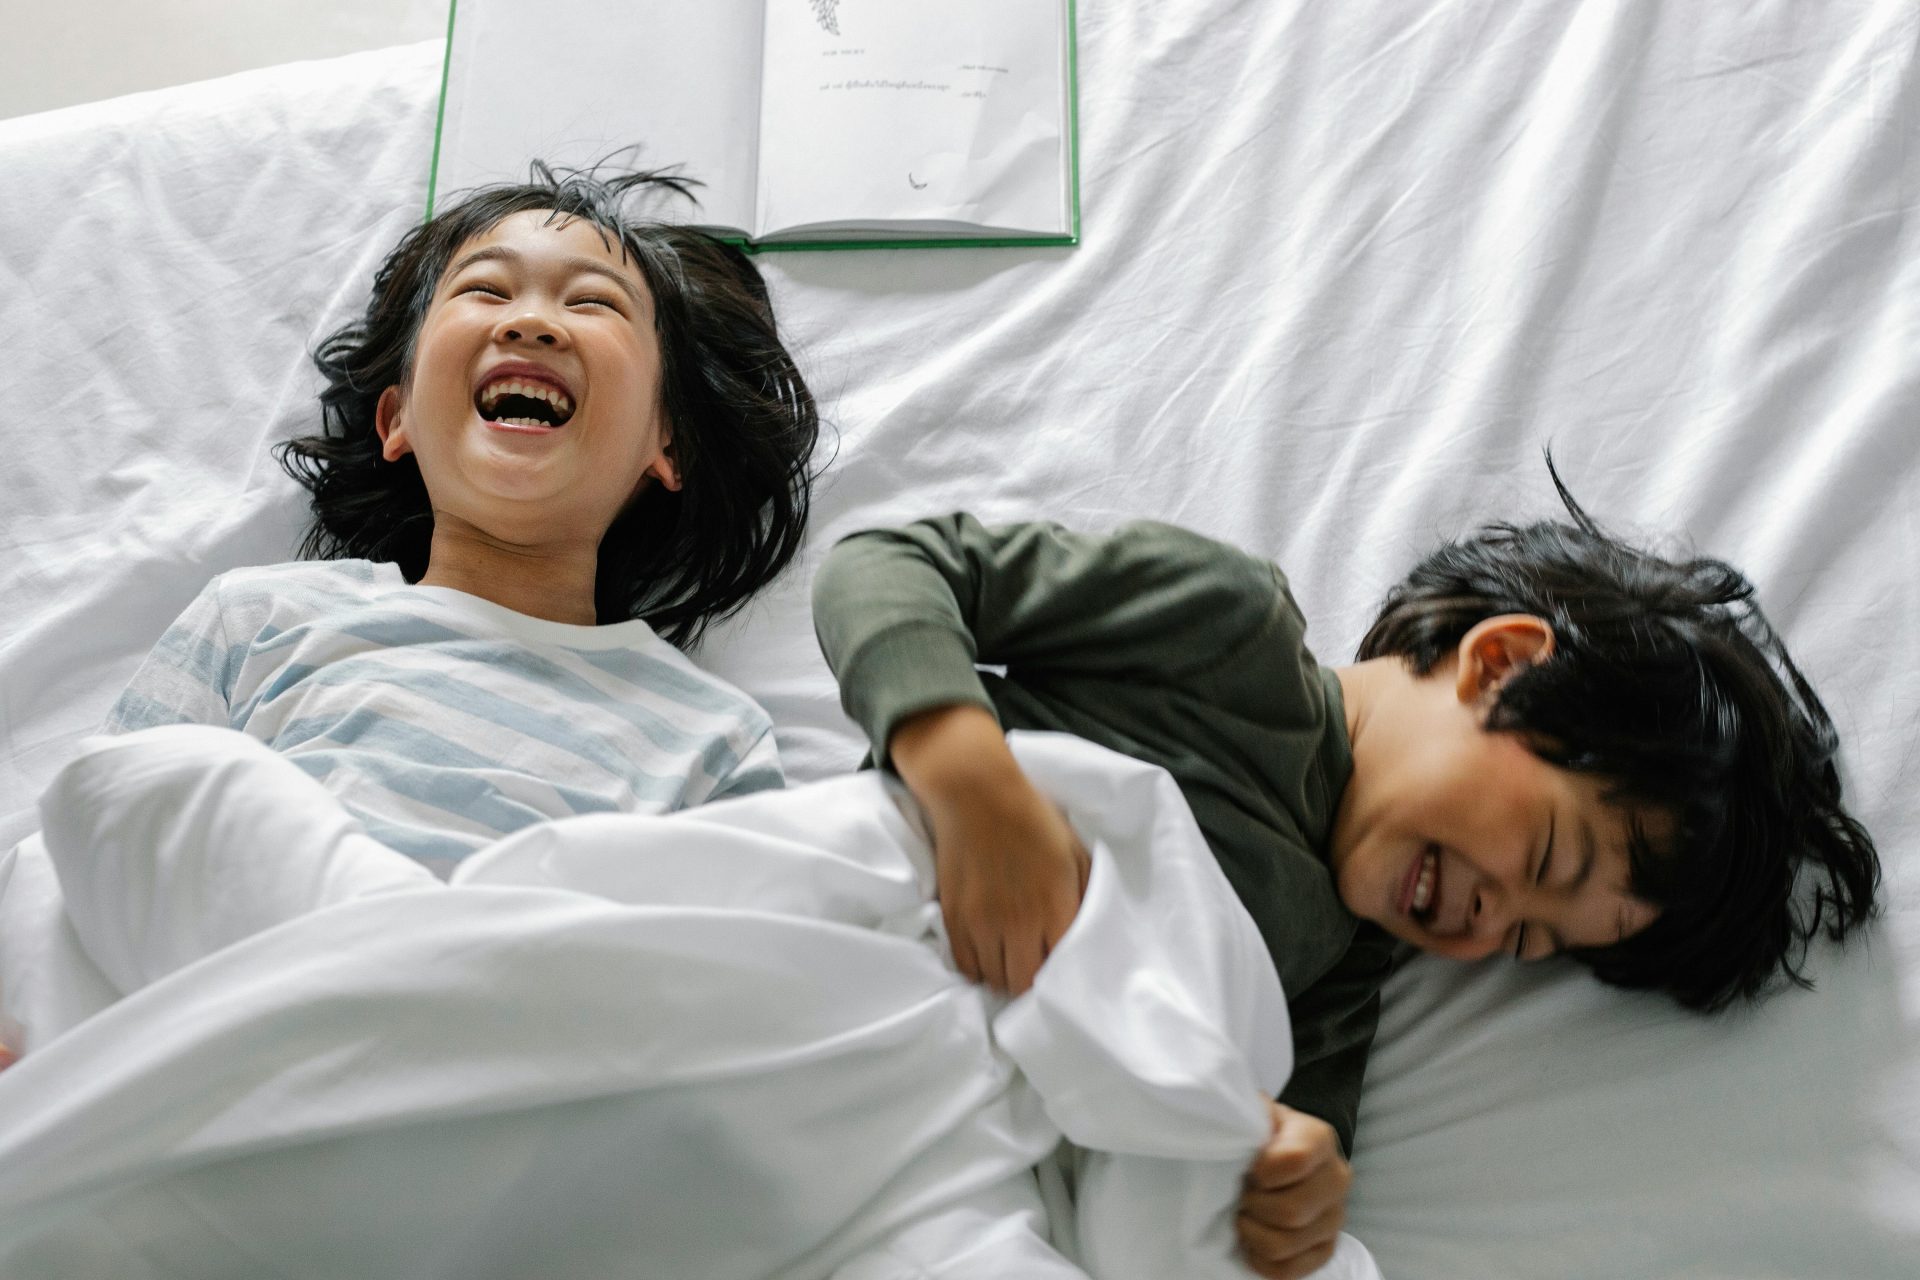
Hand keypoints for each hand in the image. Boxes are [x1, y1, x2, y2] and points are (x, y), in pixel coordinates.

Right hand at [889, 705, 1090, 993]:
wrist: (976, 793)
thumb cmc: (1033, 818)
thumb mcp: (1076, 852)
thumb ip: (1088, 895)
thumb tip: (1092, 930)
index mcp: (1054, 905)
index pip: (1061, 969)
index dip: (1063, 975)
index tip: (1063, 969)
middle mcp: (1018, 922)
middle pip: (1024, 984)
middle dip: (1033, 983)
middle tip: (1036, 969)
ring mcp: (981, 923)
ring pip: (994, 980)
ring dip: (1005, 976)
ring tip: (1012, 962)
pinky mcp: (954, 918)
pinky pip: (965, 966)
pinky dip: (978, 968)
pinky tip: (988, 955)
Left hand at [1237, 1100, 1350, 1278]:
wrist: (1279, 1154)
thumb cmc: (1261, 1133)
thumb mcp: (1255, 1111)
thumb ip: (1248, 1112)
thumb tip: (1229, 1122)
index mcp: (1320, 1139)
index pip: (1293, 1161)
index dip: (1260, 1171)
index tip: (1247, 1167)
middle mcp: (1337, 1179)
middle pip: (1291, 1211)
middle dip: (1253, 1205)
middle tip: (1241, 1193)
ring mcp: (1335, 1218)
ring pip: (1285, 1245)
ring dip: (1252, 1233)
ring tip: (1245, 1214)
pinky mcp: (1324, 1249)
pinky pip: (1289, 1272)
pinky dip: (1261, 1260)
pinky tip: (1252, 1239)